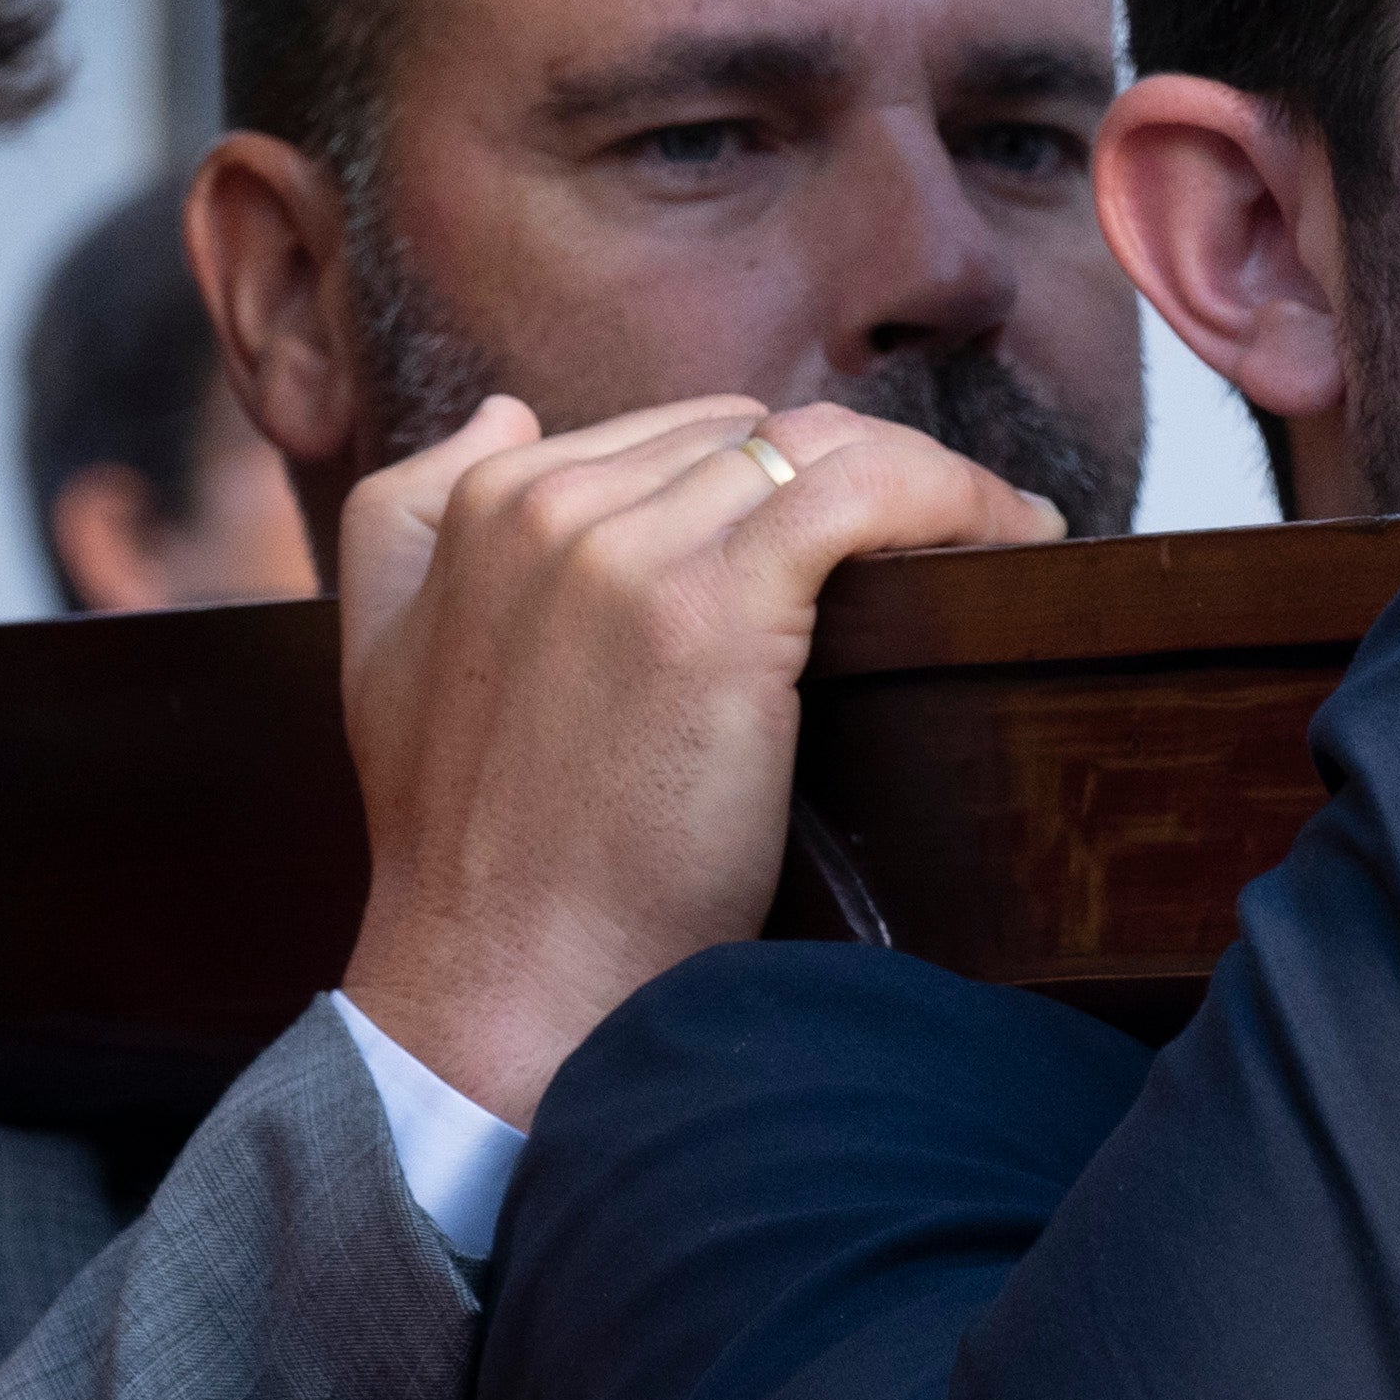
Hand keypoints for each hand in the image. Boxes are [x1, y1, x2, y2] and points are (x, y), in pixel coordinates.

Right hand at [334, 392, 1066, 1120]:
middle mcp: (548, 502)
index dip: (783, 477)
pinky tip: (1018, 539)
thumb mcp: (382, 660)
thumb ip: (414, 520)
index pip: (683, 432)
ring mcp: (628, 550)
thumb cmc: (470, 859)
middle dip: (860, 477)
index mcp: (484, 503)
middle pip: (760, 435)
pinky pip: (866, 491)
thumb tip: (504, 411)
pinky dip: (957, 496)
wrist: (502, 988)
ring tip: (1003, 533)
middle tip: (954, 535)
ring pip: (823, 449)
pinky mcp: (714, 608)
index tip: (861, 527)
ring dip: (933, 480)